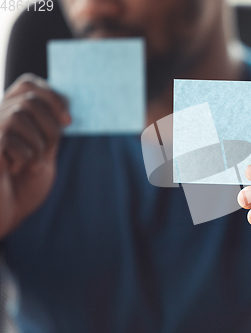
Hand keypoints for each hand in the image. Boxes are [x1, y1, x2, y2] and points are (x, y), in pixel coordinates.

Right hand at [0, 74, 70, 236]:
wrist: (4, 215)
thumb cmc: (23, 185)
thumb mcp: (43, 150)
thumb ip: (49, 126)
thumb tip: (65, 106)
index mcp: (9, 114)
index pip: (27, 83)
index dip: (51, 95)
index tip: (68, 120)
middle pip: (29, 100)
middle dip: (51, 126)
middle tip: (51, 151)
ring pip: (20, 115)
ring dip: (38, 144)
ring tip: (32, 164)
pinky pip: (9, 139)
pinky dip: (24, 157)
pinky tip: (14, 170)